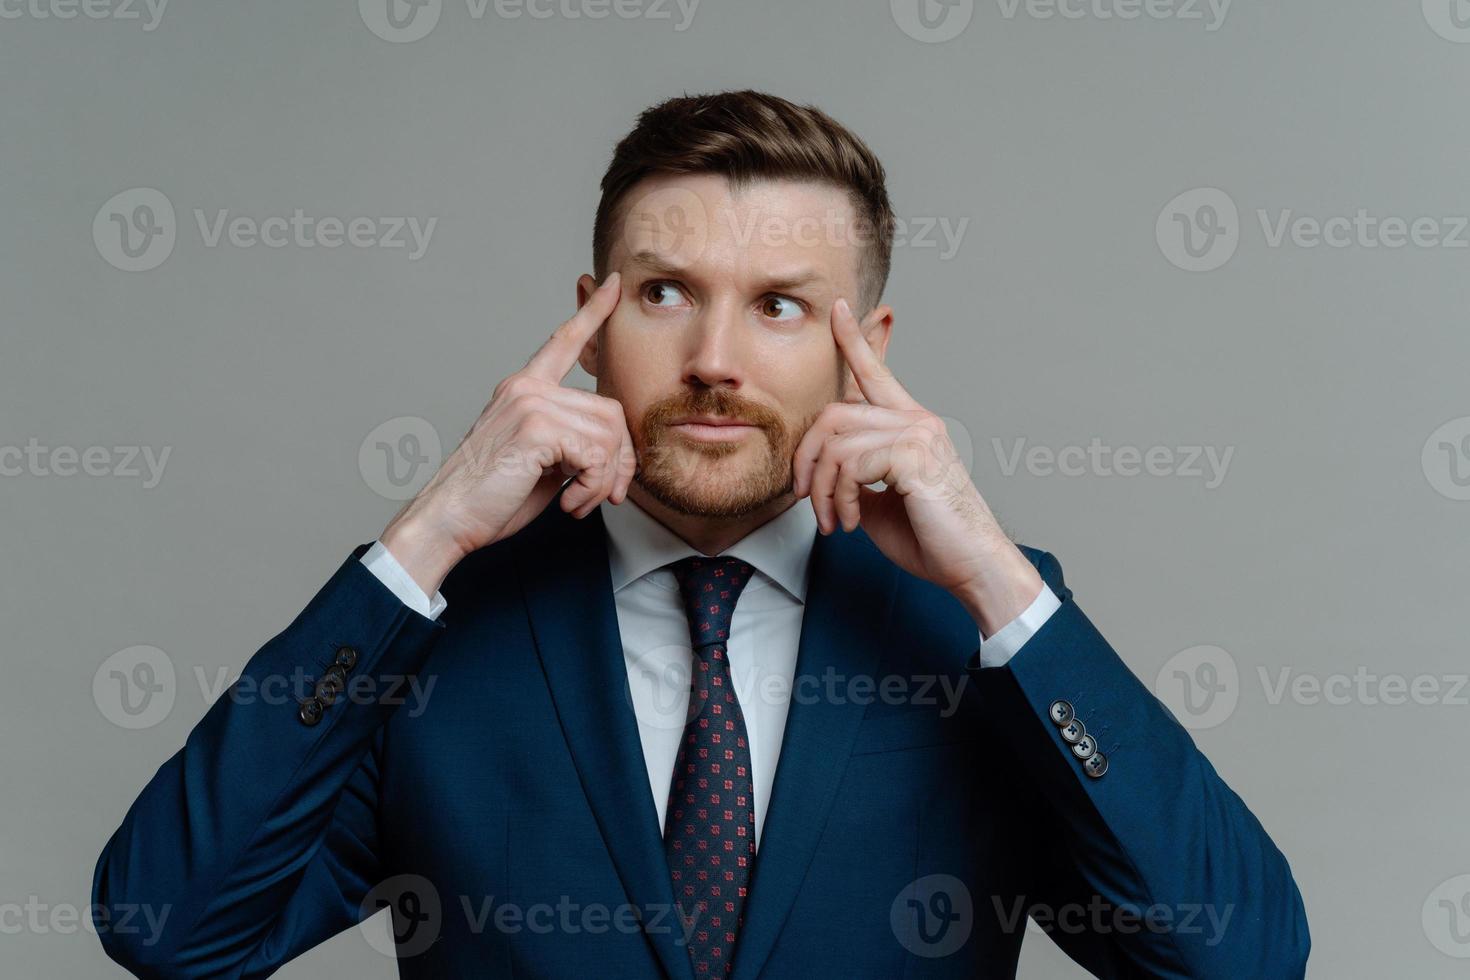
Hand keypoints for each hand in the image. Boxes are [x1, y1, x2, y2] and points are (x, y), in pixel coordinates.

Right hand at [380, 273, 636, 594]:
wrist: (449, 520)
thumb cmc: (490, 498)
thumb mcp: (538, 461)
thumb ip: (570, 441)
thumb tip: (614, 449)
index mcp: (523, 390)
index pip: (563, 342)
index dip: (592, 313)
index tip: (612, 284)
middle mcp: (526, 388)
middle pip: (610, 409)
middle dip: (621, 459)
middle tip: (609, 493)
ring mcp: (530, 403)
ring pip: (608, 433)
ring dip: (605, 479)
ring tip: (581, 501)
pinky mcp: (536, 427)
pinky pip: (596, 454)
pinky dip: (592, 486)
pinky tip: (569, 503)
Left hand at [791, 298, 1042, 635]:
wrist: (972, 567)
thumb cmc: (931, 539)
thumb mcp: (878, 502)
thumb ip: (854, 475)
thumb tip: (823, 471)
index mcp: (910, 425)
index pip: (876, 373)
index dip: (855, 340)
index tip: (839, 309)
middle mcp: (917, 420)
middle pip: (832, 414)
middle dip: (806, 460)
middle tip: (806, 500)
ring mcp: (918, 434)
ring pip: (836, 443)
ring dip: (822, 490)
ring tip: (834, 521)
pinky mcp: (915, 456)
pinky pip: (850, 465)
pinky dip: (840, 499)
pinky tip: (852, 522)